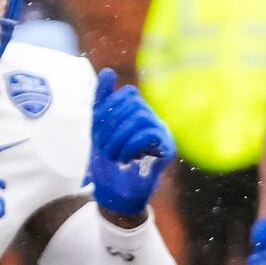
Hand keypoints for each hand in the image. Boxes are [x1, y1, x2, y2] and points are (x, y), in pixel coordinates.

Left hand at [85, 67, 174, 220]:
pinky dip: (131, 145)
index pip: (126, 94)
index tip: (101, 135)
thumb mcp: (98, 127)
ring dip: (120, 137)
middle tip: (107, 149)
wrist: (115, 193)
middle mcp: (153, 118)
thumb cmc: (107, 161)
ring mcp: (162, 132)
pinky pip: (149, 133)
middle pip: (133, 102)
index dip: (110, 111)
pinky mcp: (167, 148)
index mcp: (138, 111)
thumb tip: (108, 71)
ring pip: (140, 116)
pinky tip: (127, 158)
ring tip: (116, 155)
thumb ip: (102, 100)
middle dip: (112, 125)